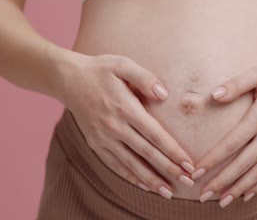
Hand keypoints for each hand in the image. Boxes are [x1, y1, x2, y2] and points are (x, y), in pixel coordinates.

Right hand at [59, 53, 194, 198]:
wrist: (68, 79)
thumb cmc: (100, 70)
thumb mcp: (122, 65)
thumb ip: (144, 78)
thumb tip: (163, 94)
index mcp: (125, 108)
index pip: (155, 134)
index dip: (173, 151)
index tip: (188, 164)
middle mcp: (114, 127)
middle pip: (146, 153)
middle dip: (169, 169)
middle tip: (188, 182)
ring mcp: (103, 138)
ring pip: (131, 164)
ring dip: (151, 180)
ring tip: (168, 192)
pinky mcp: (95, 144)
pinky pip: (115, 165)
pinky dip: (130, 177)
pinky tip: (144, 186)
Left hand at [192, 51, 256, 206]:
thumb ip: (236, 84)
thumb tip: (213, 95)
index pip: (232, 143)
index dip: (213, 160)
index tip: (197, 172)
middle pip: (244, 164)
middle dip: (222, 181)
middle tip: (204, 195)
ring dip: (240, 188)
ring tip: (223, 201)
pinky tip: (248, 194)